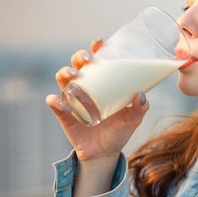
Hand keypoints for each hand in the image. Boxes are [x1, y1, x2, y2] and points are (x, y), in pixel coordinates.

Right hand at [46, 40, 149, 163]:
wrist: (105, 153)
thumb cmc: (119, 132)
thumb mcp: (132, 120)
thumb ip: (140, 108)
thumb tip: (141, 94)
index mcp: (102, 84)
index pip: (97, 62)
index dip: (96, 49)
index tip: (99, 43)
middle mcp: (86, 88)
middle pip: (77, 65)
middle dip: (78, 58)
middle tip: (86, 60)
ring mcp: (73, 100)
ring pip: (62, 79)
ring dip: (64, 73)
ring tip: (73, 75)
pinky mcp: (64, 114)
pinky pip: (55, 104)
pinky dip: (56, 101)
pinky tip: (62, 103)